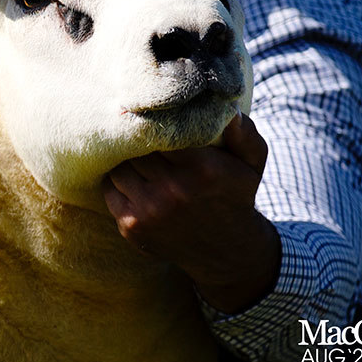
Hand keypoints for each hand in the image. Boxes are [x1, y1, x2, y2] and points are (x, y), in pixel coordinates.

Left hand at [103, 113, 278, 313]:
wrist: (225, 250)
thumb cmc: (236, 196)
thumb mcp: (252, 163)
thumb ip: (245, 133)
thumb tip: (229, 111)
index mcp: (201, 169)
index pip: (163, 131)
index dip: (156, 123)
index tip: (155, 117)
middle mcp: (172, 190)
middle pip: (137, 148)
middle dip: (139, 141)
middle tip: (140, 133)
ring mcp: (149, 210)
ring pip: (120, 168)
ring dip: (126, 161)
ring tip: (137, 156)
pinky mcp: (131, 226)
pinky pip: (110, 190)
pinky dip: (116, 180)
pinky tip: (131, 177)